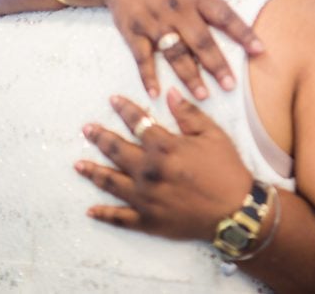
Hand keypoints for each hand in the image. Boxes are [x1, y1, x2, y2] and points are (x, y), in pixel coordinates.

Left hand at [76, 90, 252, 239]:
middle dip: (100, 137)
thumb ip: (189, 114)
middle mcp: (148, 171)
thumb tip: (170, 94)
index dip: (125, 109)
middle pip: (116, 150)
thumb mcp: (213, 136)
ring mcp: (144, 198)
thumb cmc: (227, 170)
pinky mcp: (147, 220)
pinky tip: (90, 210)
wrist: (236, 210)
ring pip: (110, 182)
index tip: (112, 100)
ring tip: (78, 165)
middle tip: (87, 130)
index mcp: (164, 148)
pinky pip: (119, 217)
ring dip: (93, 172)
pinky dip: (103, 214)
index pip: (138, 123)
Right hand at [94, 0, 263, 98]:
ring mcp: (154, 21)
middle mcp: (177, 9)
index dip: (243, 33)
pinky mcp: (133, 31)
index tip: (260, 50)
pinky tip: (156, 94)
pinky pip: (142, 57)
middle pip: (200, 40)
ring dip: (188, 75)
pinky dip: (147, 76)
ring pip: (174, 52)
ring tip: (203, 95)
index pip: (224, 16)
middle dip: (216, 64)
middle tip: (231, 85)